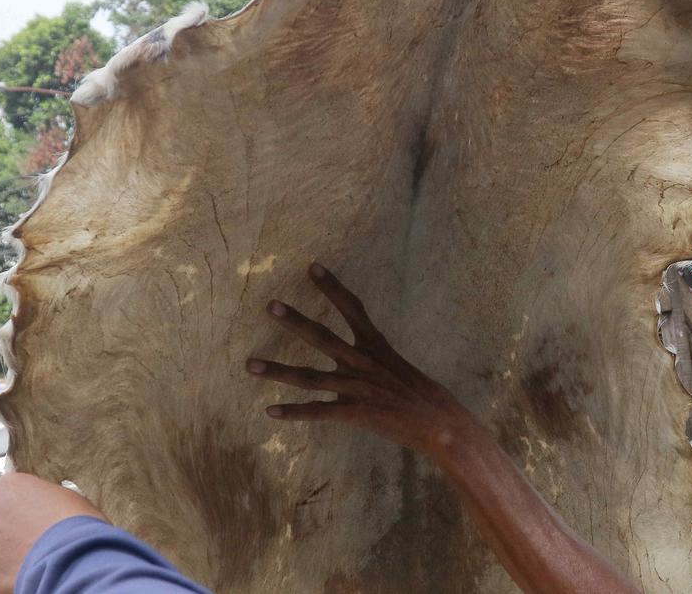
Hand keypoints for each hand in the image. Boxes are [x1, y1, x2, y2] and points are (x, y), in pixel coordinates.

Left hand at [0, 473, 106, 592]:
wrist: (76, 557)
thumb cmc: (80, 527)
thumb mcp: (71, 499)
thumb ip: (48, 500)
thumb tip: (48, 510)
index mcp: (10, 485)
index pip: (9, 497)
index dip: (24, 512)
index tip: (38, 522)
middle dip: (3, 535)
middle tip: (30, 547)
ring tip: (19, 568)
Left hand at [248, 263, 478, 460]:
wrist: (442, 424)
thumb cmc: (426, 397)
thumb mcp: (401, 369)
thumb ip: (377, 361)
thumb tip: (363, 358)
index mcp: (377, 347)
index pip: (353, 309)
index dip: (333, 287)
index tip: (313, 267)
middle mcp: (364, 363)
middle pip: (323, 338)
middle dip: (295, 322)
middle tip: (270, 306)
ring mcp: (358, 388)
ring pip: (309, 378)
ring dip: (278, 371)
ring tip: (249, 365)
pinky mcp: (356, 413)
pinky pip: (319, 412)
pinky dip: (294, 413)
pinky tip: (270, 412)